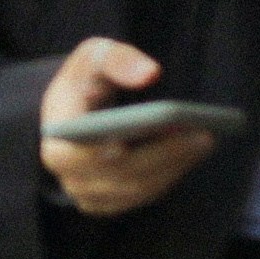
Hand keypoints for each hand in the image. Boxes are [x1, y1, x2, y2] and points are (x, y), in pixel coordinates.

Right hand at [38, 41, 220, 218]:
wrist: (80, 108)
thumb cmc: (87, 80)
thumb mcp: (94, 56)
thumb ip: (118, 59)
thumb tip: (150, 74)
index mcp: (56, 140)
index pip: (78, 156)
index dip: (111, 153)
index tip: (145, 140)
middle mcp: (67, 175)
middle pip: (119, 175)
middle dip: (163, 155)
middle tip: (202, 136)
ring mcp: (88, 193)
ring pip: (136, 190)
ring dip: (173, 167)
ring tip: (204, 141)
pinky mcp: (110, 202)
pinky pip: (143, 196)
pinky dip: (169, 175)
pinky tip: (192, 153)